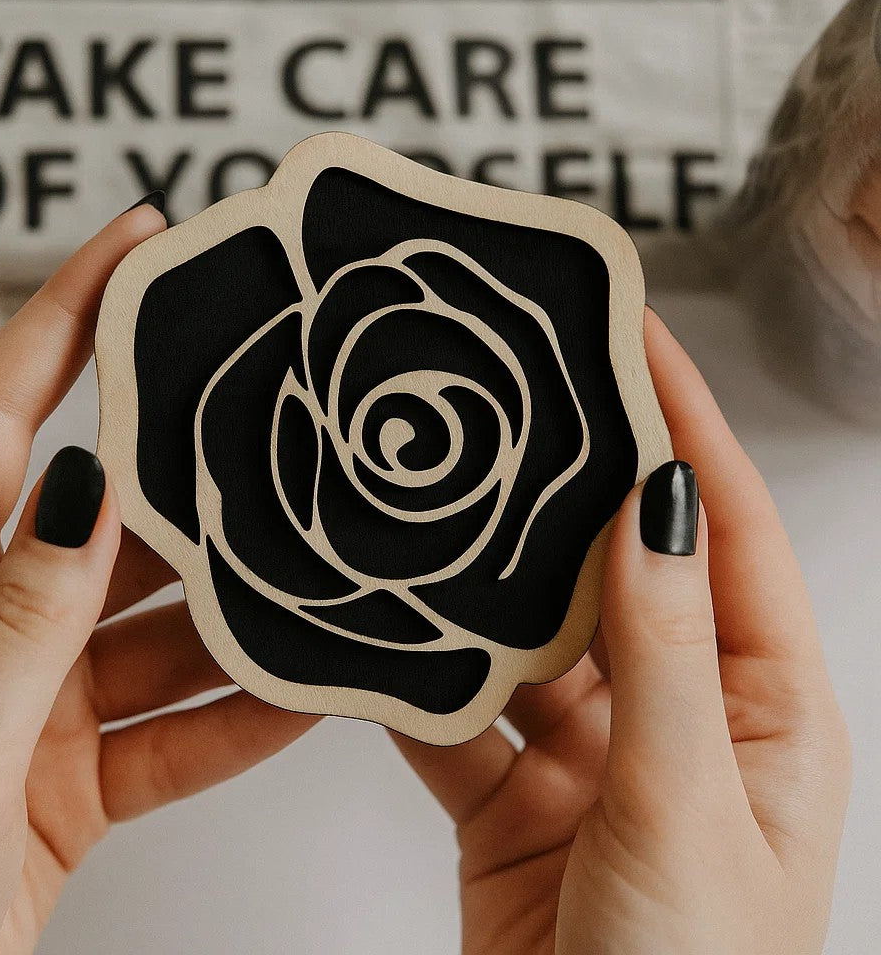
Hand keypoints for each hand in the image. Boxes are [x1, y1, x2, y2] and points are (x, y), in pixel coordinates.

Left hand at [0, 203, 317, 954]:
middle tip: (275, 421)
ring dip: (236, 614)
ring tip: (319, 579)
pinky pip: (174, 724)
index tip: (135, 244)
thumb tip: (83, 489)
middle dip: (189, 469)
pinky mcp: (74, 770)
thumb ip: (21, 627)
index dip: (62, 318)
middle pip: (104, 517)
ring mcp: (36, 701)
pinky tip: (301, 698)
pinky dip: (237, 716)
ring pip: (158, 627)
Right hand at [393, 310, 850, 954]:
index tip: (639, 339)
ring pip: (530, 637)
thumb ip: (666, 655)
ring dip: (487, 582)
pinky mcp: (514, 796)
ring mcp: (592, 756)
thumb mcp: (688, 812)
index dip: (687, 426)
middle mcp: (680, 719)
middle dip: (576, 483)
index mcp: (765, 713)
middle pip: (621, 569)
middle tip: (528, 391)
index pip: (726, 533)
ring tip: (443, 495)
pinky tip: (386, 638)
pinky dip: (420, 681)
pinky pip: (460, 713)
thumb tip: (661, 511)